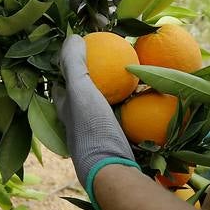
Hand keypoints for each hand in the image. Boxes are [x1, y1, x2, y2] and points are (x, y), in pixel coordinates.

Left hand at [57, 35, 136, 197]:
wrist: (115, 171)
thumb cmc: (93, 130)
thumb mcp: (80, 92)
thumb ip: (74, 65)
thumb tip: (72, 37)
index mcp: (66, 112)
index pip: (61, 85)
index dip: (67, 68)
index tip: (82, 51)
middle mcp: (79, 126)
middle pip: (84, 98)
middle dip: (93, 82)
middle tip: (109, 64)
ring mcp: (99, 137)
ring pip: (106, 110)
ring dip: (115, 96)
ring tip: (131, 78)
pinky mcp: (119, 145)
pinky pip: (125, 122)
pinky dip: (133, 110)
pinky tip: (148, 101)